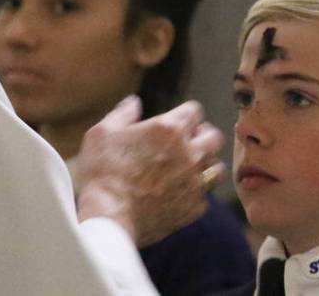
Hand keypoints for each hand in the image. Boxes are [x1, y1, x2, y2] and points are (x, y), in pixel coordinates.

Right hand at [75, 95, 224, 246]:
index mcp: (169, 129)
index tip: (176, 121)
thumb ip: (122, 113)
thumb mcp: (102, 132)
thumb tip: (134, 102)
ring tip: (187, 168)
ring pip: (216, 167)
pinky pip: (205, 195)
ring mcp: (195, 182)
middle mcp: (189, 153)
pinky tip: (178, 193)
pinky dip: (194, 192)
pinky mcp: (194, 207)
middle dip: (202, 136)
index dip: (185, 114)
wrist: (109, 217)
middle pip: (213, 137)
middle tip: (186, 142)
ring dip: (204, 164)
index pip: (194, 111)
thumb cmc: (103, 172)